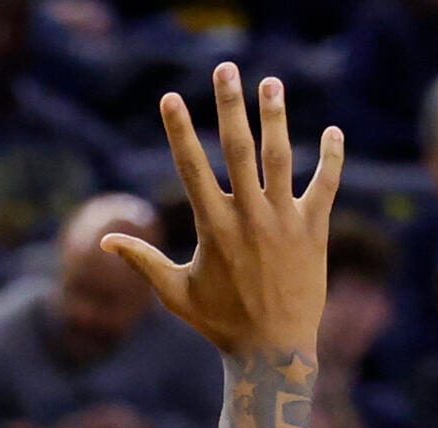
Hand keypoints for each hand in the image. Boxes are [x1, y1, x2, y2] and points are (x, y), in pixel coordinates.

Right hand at [102, 65, 340, 359]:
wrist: (273, 349)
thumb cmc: (219, 323)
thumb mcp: (174, 292)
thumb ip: (143, 261)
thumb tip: (105, 242)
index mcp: (213, 227)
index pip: (191, 168)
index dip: (179, 131)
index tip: (169, 98)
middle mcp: (249, 217)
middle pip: (238, 149)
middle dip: (229, 106)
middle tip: (225, 68)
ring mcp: (284, 221)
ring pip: (281, 157)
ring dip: (276, 117)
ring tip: (271, 83)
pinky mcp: (314, 229)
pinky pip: (326, 184)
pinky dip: (331, 158)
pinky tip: (332, 133)